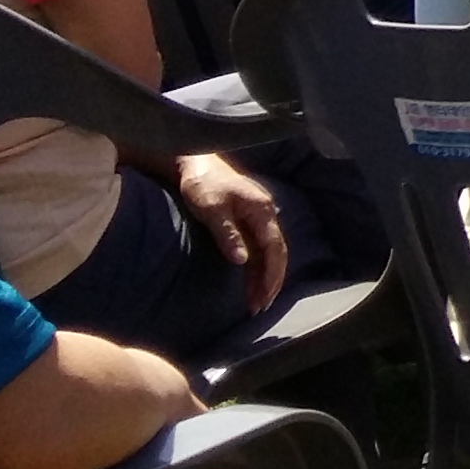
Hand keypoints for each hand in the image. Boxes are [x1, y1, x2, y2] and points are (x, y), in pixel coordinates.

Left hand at [171, 155, 286, 313]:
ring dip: (264, 277)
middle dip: (271, 281)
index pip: (274, 247)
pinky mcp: (247, 221)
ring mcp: (257, 217)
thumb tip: (242, 260)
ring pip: (268, 252)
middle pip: (276, 253)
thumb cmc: (202, 183)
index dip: (272, 274)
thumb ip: (228, 234)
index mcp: (261, 210)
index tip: (265, 296)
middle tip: (261, 306)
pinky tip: (251, 282)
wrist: (193, 162)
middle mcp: (265, 214)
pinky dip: (256, 267)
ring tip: (256, 302)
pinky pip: (258, 248)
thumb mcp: (212, 208)